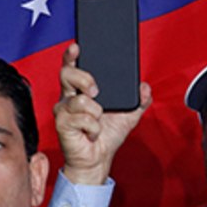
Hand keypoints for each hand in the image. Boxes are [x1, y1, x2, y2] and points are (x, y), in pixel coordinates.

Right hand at [55, 42, 151, 185]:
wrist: (98, 159)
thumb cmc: (107, 135)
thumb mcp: (129, 115)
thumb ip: (139, 100)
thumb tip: (144, 87)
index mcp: (81, 89)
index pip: (73, 66)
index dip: (72, 55)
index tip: (77, 47)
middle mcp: (68, 97)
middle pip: (67, 74)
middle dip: (84, 78)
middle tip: (97, 91)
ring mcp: (63, 110)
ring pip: (79, 99)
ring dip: (96, 113)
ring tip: (98, 123)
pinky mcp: (62, 124)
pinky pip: (82, 119)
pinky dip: (94, 127)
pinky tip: (93, 133)